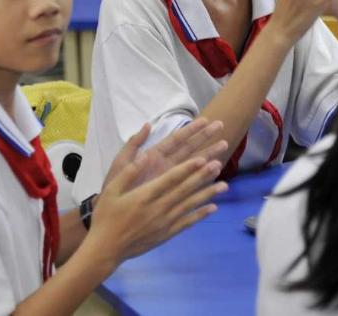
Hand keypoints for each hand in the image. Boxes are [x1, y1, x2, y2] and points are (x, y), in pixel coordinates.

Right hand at [88, 155, 227, 264]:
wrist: (106, 249)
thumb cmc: (106, 217)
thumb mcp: (111, 190)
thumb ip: (129, 172)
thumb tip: (145, 155)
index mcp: (144, 195)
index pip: (170, 179)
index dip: (188, 168)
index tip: (202, 158)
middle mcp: (158, 208)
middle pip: (184, 189)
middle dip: (203, 176)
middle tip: (218, 164)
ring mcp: (164, 222)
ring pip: (189, 205)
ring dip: (208, 194)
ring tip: (224, 185)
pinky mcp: (166, 234)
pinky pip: (187, 222)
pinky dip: (200, 214)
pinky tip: (213, 208)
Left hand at [102, 118, 226, 189]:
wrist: (112, 216)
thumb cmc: (113, 189)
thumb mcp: (120, 164)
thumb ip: (133, 145)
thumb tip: (147, 125)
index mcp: (154, 157)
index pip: (175, 140)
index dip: (190, 130)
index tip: (205, 120)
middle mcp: (165, 167)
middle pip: (189, 150)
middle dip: (205, 138)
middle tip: (222, 126)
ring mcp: (170, 181)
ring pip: (194, 166)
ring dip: (209, 156)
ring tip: (224, 147)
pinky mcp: (173, 196)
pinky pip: (192, 187)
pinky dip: (204, 182)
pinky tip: (217, 177)